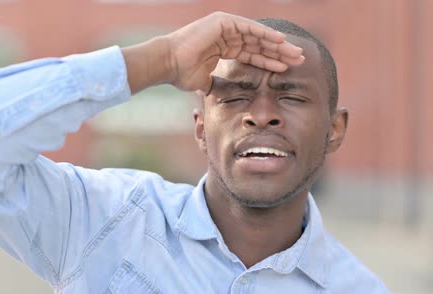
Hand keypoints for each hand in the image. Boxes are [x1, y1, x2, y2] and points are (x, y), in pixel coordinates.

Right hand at [122, 12, 304, 93]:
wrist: (168, 64)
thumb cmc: (181, 74)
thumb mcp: (205, 82)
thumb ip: (217, 85)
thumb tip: (221, 98)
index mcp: (223, 47)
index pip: (252, 54)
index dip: (269, 62)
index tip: (285, 69)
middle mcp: (226, 35)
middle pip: (259, 44)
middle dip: (279, 52)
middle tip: (299, 59)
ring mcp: (225, 26)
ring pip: (258, 36)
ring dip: (277, 44)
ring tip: (295, 52)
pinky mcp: (224, 22)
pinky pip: (250, 29)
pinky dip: (265, 35)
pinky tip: (281, 42)